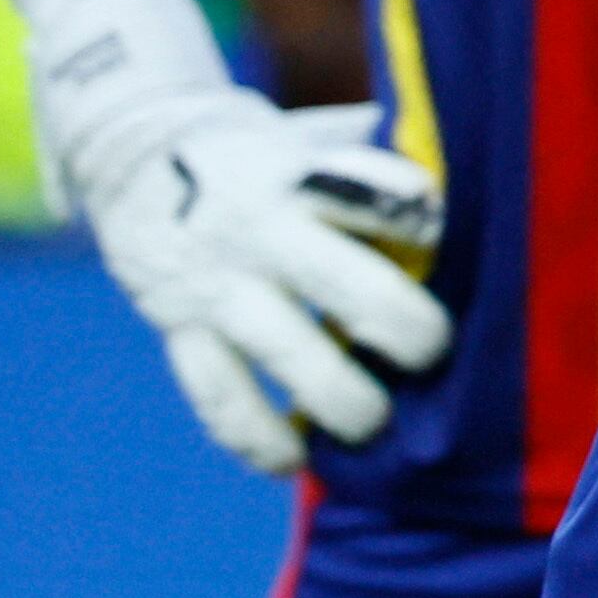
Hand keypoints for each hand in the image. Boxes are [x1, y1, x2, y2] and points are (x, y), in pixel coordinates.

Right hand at [74, 93, 451, 474]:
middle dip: (400, 325)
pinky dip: (256, 437)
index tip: (452, 244)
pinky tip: (293, 461)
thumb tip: (461, 162)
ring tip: (373, 425)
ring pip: (283, 350)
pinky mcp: (178, 327)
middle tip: (433, 353)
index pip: (373, 191)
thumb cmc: (262, 153)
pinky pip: (218, 395)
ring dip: (338, 397)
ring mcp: (216, 282)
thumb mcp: (311, 135)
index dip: (420, 218)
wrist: (136, 149)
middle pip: (342, 280)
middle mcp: (261, 228)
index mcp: (303, 172)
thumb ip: (371, 156)